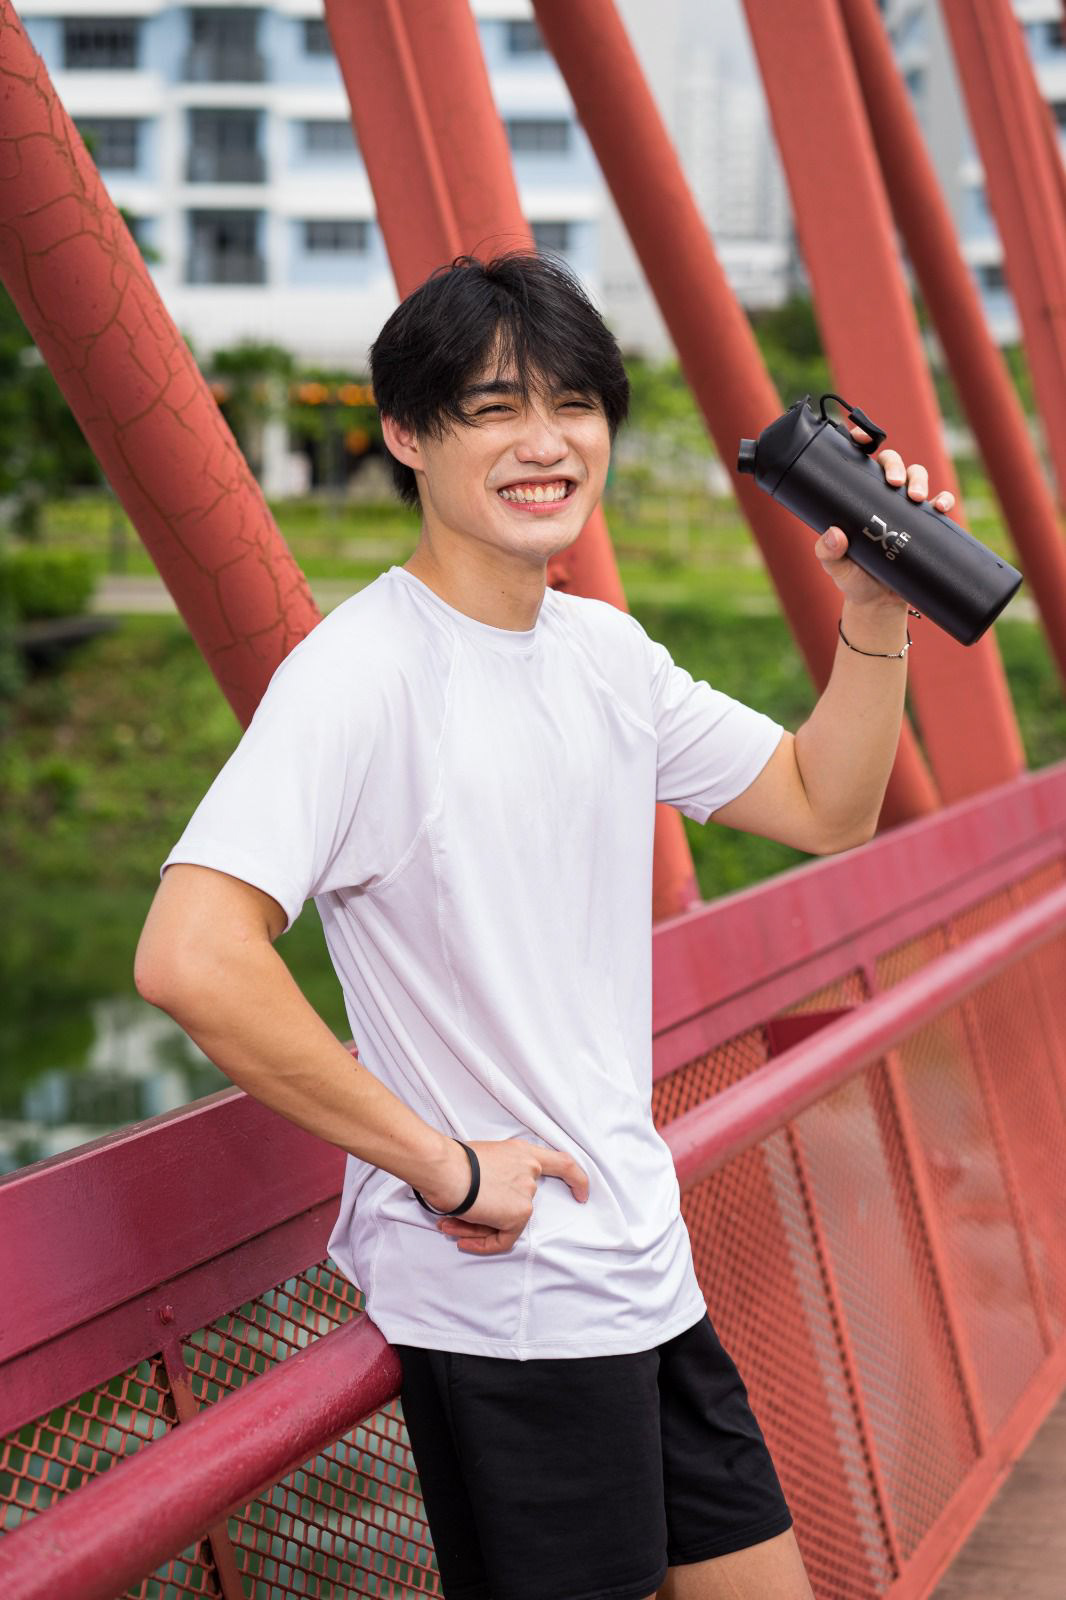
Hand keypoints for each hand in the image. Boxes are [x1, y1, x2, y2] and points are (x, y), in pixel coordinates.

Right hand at [422, 1136, 589, 1255]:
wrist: (446, 1168)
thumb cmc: (454, 1159)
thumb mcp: (484, 1157)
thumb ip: (498, 1174)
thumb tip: (485, 1197)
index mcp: (524, 1154)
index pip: (563, 1164)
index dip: (576, 1180)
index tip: (581, 1194)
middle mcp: (530, 1173)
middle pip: (518, 1204)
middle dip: (489, 1215)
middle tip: (460, 1219)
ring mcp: (526, 1195)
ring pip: (505, 1222)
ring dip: (477, 1226)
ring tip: (450, 1223)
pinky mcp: (518, 1214)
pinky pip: (502, 1239)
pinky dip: (482, 1244)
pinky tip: (462, 1241)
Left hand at [815, 424, 955, 608]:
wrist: (878, 602)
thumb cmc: (852, 578)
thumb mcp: (835, 567)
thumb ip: (828, 552)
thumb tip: (834, 534)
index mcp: (857, 496)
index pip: (859, 461)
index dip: (862, 441)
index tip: (862, 438)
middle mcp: (882, 496)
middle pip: (892, 464)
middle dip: (896, 466)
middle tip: (894, 484)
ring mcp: (905, 508)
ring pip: (917, 477)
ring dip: (919, 480)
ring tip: (917, 497)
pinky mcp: (925, 523)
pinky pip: (939, 503)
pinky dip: (943, 500)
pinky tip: (940, 506)